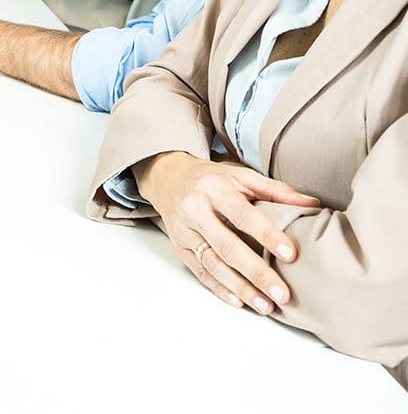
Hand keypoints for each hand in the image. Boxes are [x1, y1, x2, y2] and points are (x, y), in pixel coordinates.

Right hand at [134, 151, 318, 314]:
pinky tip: (238, 301)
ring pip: (212, 263)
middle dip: (256, 272)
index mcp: (213, 189)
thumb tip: (312, 204)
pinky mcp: (178, 247)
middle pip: (226, 245)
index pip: (242, 214)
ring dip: (240, 287)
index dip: (266, 235)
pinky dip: (219, 288)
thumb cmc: (211, 179)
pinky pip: (199, 271)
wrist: (168, 178)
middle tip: (282, 293)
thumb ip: (276, 190)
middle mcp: (194, 209)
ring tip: (266, 305)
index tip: (290, 254)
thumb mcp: (241, 176)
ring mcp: (184, 230)